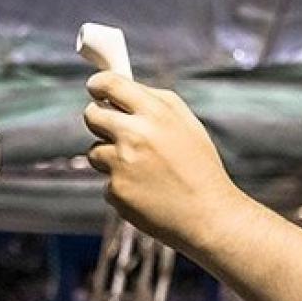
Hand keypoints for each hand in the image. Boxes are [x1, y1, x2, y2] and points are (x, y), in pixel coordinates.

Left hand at [82, 72, 246, 251]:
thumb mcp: (187, 125)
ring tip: (144, 171)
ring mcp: (122, 163)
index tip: (96, 90)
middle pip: (92, 115)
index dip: (98, 85)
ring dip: (111, 158)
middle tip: (110, 129)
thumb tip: (119, 92)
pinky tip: (147, 194)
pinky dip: (122, 187)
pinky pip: (107, 182)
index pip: (110, 84)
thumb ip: (154, 105)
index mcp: (156, 112)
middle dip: (98, 120)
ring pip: (95, 151)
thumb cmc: (200, 169)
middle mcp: (135, 134)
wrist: (209, 216)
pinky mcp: (116, 190)